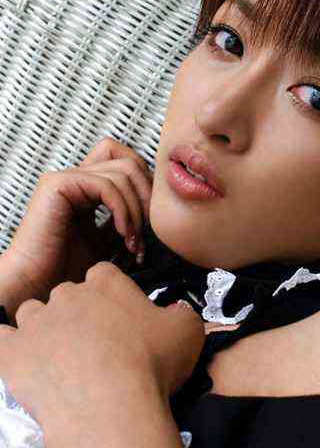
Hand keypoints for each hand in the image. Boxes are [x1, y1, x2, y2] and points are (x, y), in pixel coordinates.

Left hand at [0, 262, 204, 431]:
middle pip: (66, 294)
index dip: (109, 294)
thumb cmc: (150, 365)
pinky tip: (19, 358)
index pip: (103, 275)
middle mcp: (67, 294)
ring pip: (32, 314)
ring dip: (42, 329)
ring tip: (59, 357)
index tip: (117, 314)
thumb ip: (180, 313)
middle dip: (76, 313)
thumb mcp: (187, 330)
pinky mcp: (11, 353)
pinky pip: (0, 340)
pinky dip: (7, 347)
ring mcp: (36, 323)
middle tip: (94, 344)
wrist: (112, 406)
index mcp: (106, 283)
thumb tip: (176, 313)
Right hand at [6, 137, 153, 303]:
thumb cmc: (66, 270)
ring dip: (137, 210)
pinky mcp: (59, 184)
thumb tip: (154, 212)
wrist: (38, 286)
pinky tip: (122, 234)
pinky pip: (107, 186)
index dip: (147, 185)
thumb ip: (125, 220)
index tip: (152, 220)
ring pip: (123, 172)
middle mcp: (77, 177)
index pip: (127, 161)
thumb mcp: (108, 240)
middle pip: (129, 161)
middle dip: (148, 196)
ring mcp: (67, 177)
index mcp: (87, 187)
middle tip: (148, 230)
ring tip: (133, 241)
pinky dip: (123, 211)